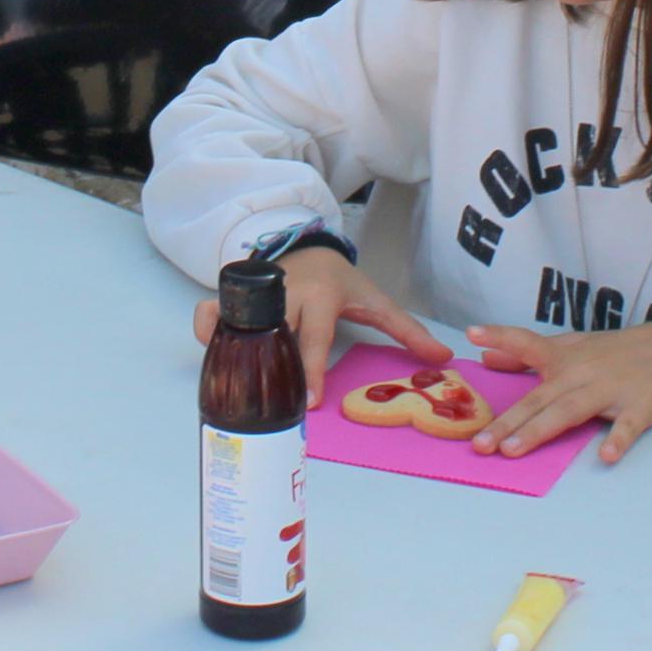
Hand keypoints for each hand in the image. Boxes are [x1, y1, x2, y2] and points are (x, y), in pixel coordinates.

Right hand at [186, 241, 446, 389]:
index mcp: (320, 295)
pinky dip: (208, 334)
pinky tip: (217, 359)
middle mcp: (284, 293)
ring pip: (237, 325)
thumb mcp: (376, 301)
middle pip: (274, 336)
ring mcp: (255, 294)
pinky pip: (210, 314)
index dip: (311, 370)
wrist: (307, 247)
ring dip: (235, 353)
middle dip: (273, 370)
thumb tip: (443, 359)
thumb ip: (408, 331)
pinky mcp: (234, 295)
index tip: (309, 402)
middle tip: (274, 404)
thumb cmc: (342, 282)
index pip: (314, 337)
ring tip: (241, 387)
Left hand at [465, 317, 651, 462]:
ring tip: (513, 451)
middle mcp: (582, 372)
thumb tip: (485, 358)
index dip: (501, 339)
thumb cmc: (616, 351)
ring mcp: (610, 390)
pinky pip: (627, 426)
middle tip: (480, 444)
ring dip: (541, 430)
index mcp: (565, 357)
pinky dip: (618, 440)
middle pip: (540, 398)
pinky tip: (606, 456)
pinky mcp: (640, 408)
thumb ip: (528, 354)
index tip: (472, 335)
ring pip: (570, 411)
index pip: (528, 344)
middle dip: (509, 421)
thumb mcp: (572, 346)